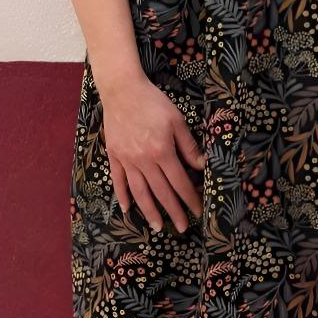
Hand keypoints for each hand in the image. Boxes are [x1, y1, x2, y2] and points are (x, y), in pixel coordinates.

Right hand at [96, 69, 205, 233]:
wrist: (122, 90)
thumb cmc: (153, 102)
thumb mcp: (177, 120)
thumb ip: (188, 146)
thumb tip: (202, 166)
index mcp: (162, 151)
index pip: (179, 182)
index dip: (190, 198)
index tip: (198, 211)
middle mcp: (144, 160)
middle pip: (161, 192)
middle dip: (173, 211)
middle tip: (182, 227)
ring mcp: (127, 160)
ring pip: (139, 192)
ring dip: (149, 211)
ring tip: (157, 226)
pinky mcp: (114, 156)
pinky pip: (119, 180)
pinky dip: (123, 196)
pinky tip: (127, 209)